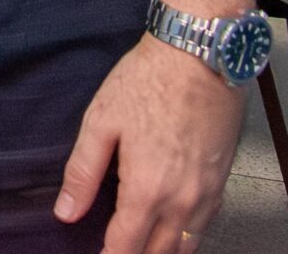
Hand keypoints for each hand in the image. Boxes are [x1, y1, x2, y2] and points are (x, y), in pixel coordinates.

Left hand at [56, 33, 244, 253]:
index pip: (125, 248)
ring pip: (187, 246)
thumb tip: (66, 211)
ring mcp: (207, 193)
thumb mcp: (101, 122)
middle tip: (117, 250)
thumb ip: (83, 173)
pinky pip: (206, 226)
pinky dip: (188, 236)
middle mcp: (182, 200)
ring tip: (141, 245)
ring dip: (163, 251)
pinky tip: (174, 229)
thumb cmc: (150, 80)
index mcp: (147, 189)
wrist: (199, 54)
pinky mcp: (222, 180)